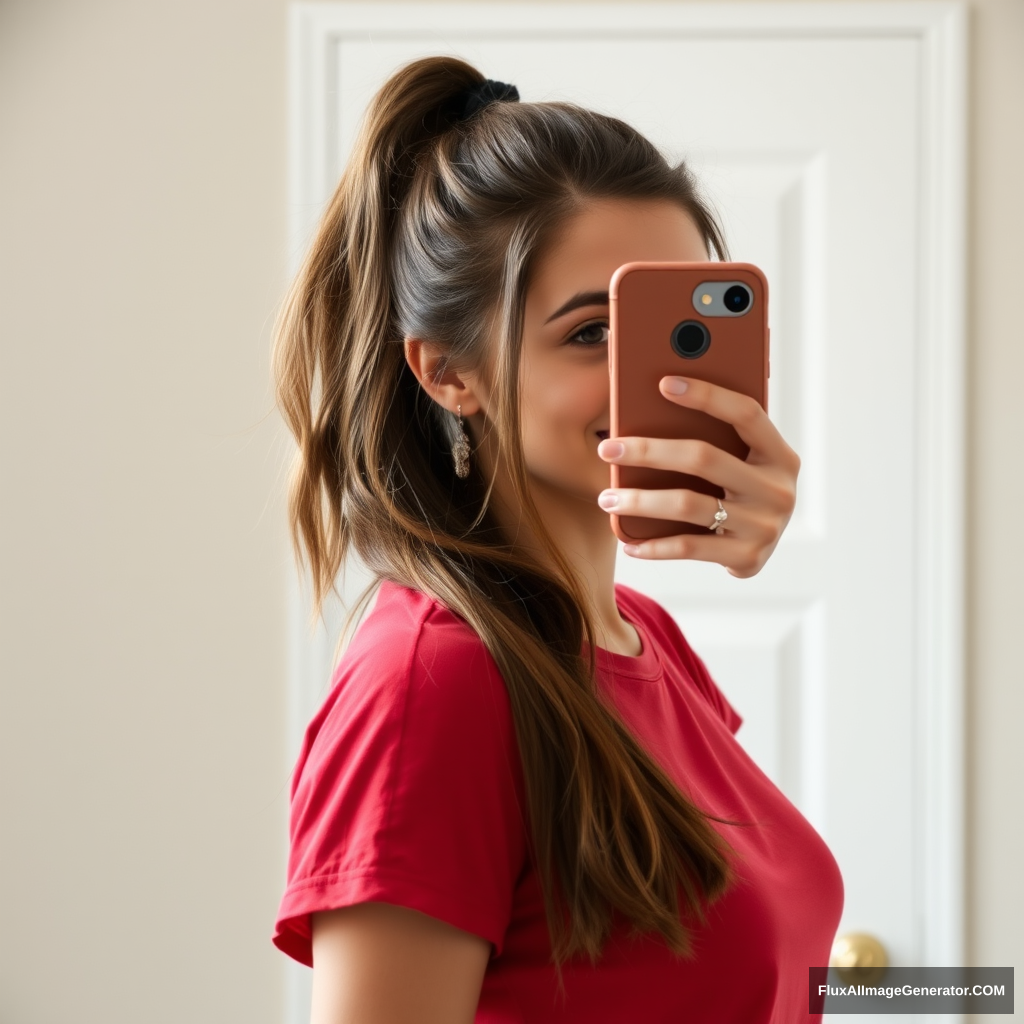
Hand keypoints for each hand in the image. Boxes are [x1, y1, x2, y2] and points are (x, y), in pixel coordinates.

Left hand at [596, 376, 799, 577]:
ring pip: (688, 504)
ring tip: (607, 497)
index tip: (663, 383)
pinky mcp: (747, 557)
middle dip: (648, 451)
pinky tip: (627, 542)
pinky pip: (688, 547)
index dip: (707, 395)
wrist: (761, 551)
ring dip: (640, 500)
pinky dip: (653, 545)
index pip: (746, 413)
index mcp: (779, 454)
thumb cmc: (738, 492)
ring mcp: (764, 525)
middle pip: (704, 458)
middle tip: (608, 448)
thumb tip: (652, 404)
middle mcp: (778, 488)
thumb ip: (716, 437)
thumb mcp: (741, 462)